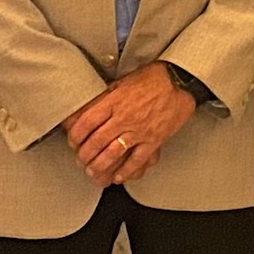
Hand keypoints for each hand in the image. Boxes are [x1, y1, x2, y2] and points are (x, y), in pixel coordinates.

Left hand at [62, 63, 197, 186]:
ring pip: (113, 153)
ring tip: (93, 171)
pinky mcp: (154, 139)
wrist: (180, 81)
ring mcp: (139, 130)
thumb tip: (93, 104)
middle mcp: (124, 117)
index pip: (87, 122)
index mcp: (115, 101)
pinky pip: (137, 159)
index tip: (73, 141)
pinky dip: (127, 170)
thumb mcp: (125, 80)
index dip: (76, 135)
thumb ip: (109, 95)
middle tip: (80, 160)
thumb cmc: (155, 77)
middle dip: (85, 154)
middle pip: (97, 141)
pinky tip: (119, 176)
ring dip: (100, 165)